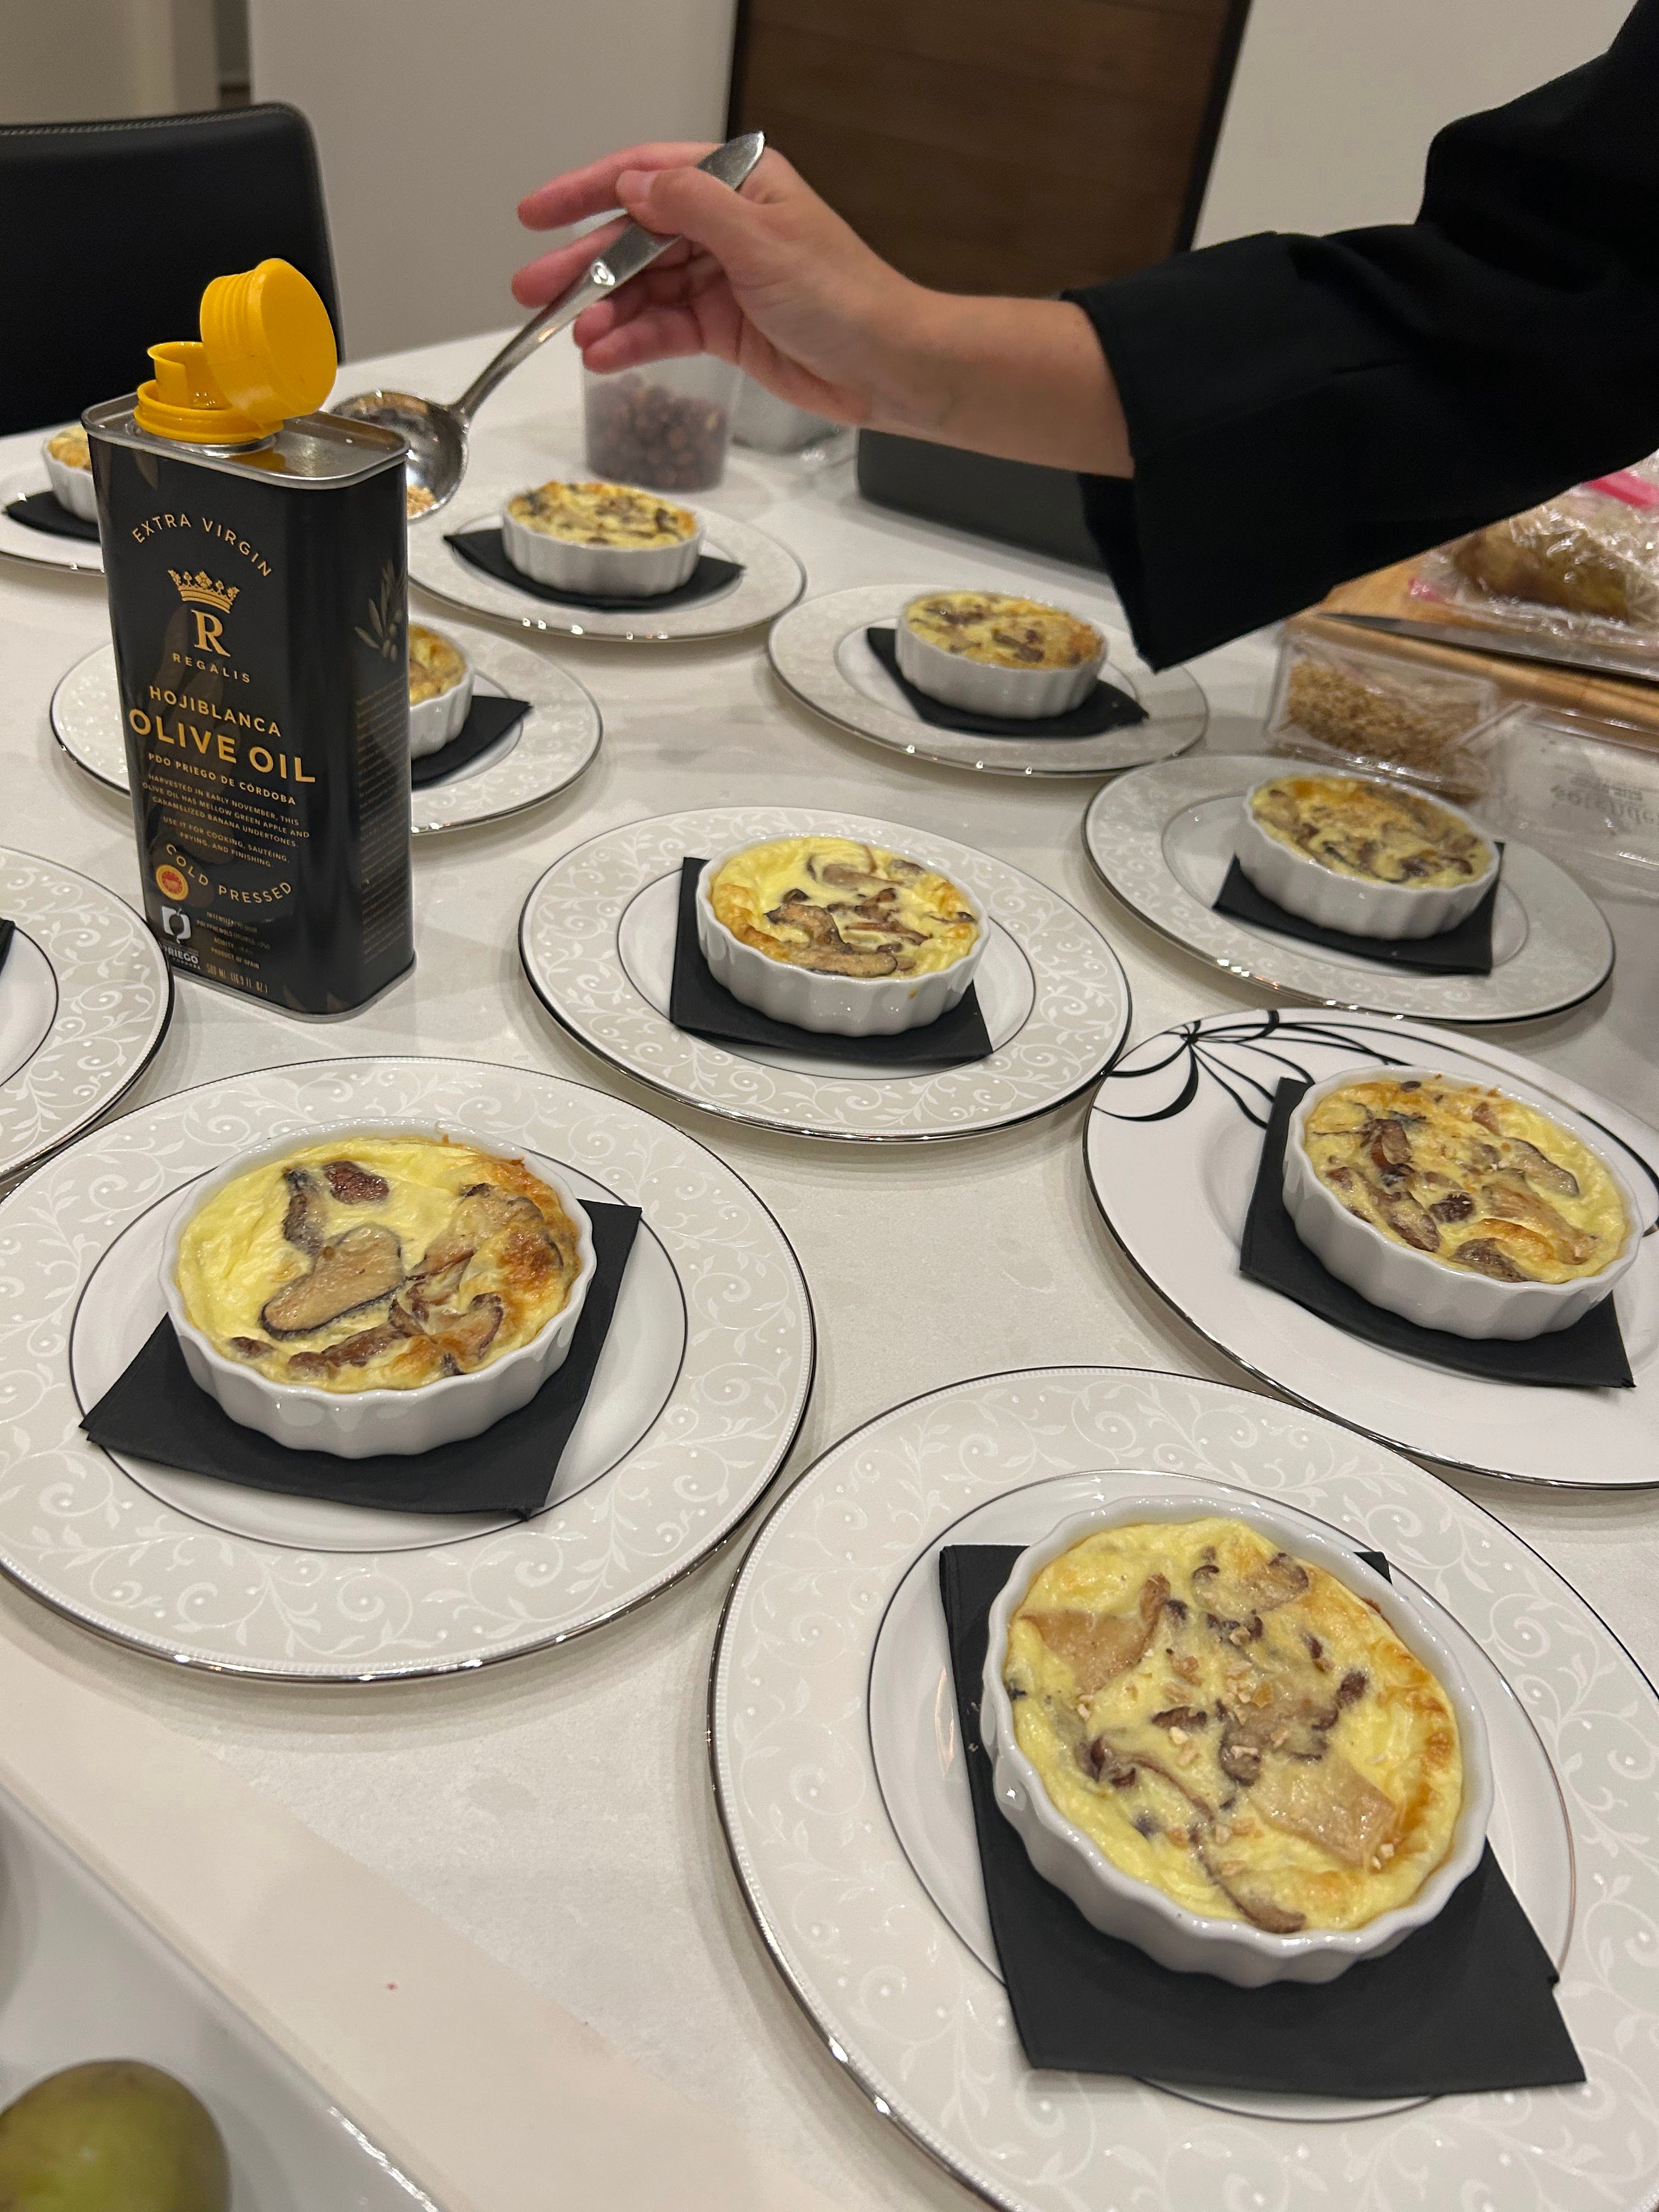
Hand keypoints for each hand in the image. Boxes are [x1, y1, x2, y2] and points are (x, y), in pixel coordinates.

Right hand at [514, 141, 916, 427]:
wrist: (886, 366)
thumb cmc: (842, 296)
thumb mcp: (761, 240)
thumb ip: (691, 208)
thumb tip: (633, 187)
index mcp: (738, 183)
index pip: (647, 175)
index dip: (588, 192)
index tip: (539, 214)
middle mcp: (725, 225)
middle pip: (636, 239)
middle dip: (584, 266)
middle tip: (531, 292)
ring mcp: (721, 278)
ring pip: (645, 290)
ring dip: (606, 313)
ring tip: (570, 336)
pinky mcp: (724, 327)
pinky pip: (665, 329)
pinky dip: (633, 342)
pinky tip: (603, 355)